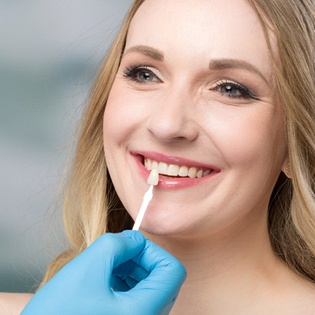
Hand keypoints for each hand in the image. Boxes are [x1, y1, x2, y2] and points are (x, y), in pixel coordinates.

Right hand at [21, 230, 185, 314]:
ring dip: (132, 270)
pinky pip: (138, 298)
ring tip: (107, 267)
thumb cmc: (58, 311)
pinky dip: (125, 282)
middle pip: (163, 279)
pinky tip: (105, 279)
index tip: (132, 245)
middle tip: (117, 253)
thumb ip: (118, 243)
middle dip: (140, 259)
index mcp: (143, 311)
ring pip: (150, 287)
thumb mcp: (89, 266)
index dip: (153, 251)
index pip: (173, 271)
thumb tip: (135, 239)